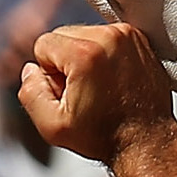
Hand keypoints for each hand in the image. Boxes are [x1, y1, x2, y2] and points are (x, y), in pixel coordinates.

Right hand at [18, 23, 176, 166]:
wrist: (146, 143)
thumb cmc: (103, 137)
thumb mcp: (53, 126)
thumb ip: (30, 93)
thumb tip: (31, 69)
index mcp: (85, 54)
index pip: (44, 44)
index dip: (48, 73)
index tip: (67, 93)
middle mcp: (109, 37)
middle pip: (64, 35)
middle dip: (65, 62)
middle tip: (83, 92)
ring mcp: (128, 35)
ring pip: (84, 34)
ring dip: (84, 57)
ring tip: (99, 88)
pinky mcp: (139, 39)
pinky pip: (105, 37)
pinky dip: (104, 54)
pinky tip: (112, 80)